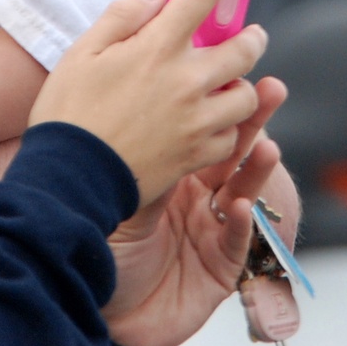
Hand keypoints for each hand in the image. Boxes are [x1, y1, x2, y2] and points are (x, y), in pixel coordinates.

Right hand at [29, 0, 267, 204]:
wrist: (71, 181)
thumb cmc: (69, 112)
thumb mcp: (83, 52)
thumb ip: (124, 16)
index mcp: (157, 47)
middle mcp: (187, 81)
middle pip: (244, 46)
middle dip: (249, 36)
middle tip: (241, 35)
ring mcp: (198, 121)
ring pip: (246, 94)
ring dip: (238, 83)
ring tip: (218, 86)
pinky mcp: (200, 156)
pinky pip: (233, 135)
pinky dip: (226, 126)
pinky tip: (203, 123)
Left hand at [103, 77, 293, 345]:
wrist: (78, 285)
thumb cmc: (90, 224)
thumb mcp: (110, 167)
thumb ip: (131, 125)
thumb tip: (137, 65)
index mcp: (168, 162)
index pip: (204, 121)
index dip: (221, 94)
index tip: (231, 60)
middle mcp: (194, 193)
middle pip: (233, 149)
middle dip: (254, 120)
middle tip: (268, 87)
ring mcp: (208, 230)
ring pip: (242, 192)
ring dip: (257, 169)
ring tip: (266, 146)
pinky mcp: (216, 269)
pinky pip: (234, 244)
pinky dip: (239, 224)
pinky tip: (237, 205)